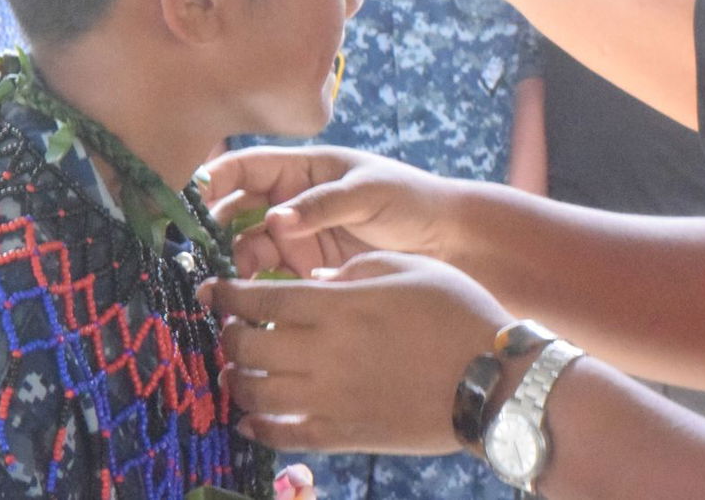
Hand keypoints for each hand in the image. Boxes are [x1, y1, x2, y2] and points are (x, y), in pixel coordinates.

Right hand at [200, 145, 449, 278]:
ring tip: (224, 288)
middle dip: (212, 233)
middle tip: (199, 258)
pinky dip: (253, 290)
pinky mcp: (304, 271)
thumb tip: (276, 219)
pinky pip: (268, 279)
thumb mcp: (368, 194)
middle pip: (234, 213)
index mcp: (302, 170)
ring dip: (231, 267)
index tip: (189, 202)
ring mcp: (295, 238)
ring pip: (246, 250)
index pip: (245, 167)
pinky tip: (244, 305)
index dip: (213, 180)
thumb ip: (323, 205)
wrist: (446, 243)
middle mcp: (289, 202)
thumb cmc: (409, 201)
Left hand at [203, 251, 512, 453]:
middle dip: (227, 335)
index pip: (260, 300)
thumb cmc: (459, 313)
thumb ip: (355, 268)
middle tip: (228, 328)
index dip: (227, 295)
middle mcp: (324, 353)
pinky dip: (257, 428)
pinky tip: (248, 420)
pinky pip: (283, 435)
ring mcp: (330, 398)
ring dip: (236, 380)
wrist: (493, 381)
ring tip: (236, 369)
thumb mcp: (411, 268)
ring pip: (256, 394)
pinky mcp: (342, 434)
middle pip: (248, 347)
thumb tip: (312, 284)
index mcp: (339, 306)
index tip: (211, 291)